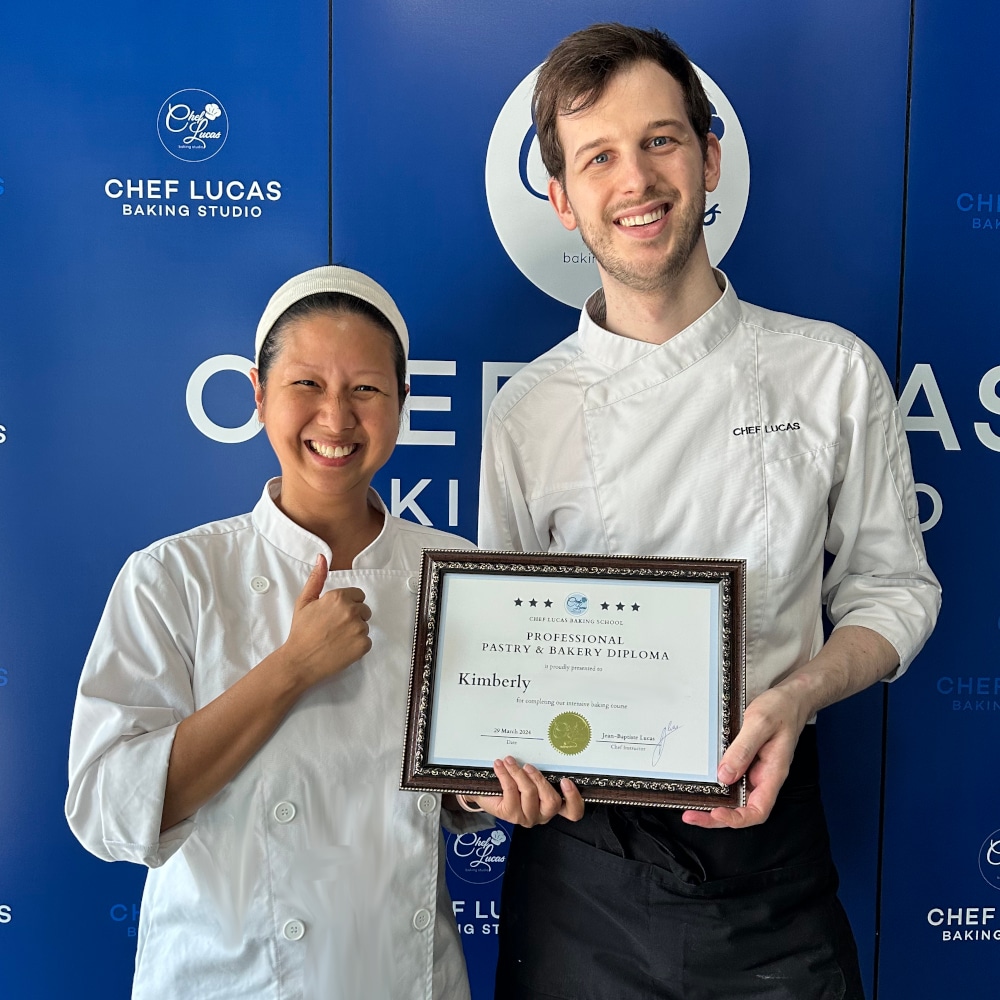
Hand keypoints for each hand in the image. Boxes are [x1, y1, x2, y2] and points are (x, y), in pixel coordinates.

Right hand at [281, 555, 371, 687]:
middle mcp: (351, 611)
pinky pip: (367, 641)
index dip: (348, 604)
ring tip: (337, 638)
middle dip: (353, 617)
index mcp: (339, 597)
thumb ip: (316, 579)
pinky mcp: (363, 645)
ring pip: (365, 625)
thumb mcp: (304, 601)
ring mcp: (359, 628)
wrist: (300, 661)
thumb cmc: (301, 631)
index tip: (336, 614)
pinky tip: (342, 648)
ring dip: (355, 631)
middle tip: (335, 628)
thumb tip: (322, 557)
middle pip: (364, 609)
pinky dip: (357, 645)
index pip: (358, 595)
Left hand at [463, 757, 584, 826]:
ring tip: (509, 762)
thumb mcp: (530, 776)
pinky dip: (504, 775)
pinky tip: (500, 767)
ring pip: (530, 794)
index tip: (566, 781)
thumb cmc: (514, 784)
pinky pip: (510, 792)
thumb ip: (539, 769)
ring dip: (519, 774)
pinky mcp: (510, 815)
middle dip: (539, 779)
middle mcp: (543, 814)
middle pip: (551, 800)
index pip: (572, 811)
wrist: (489, 794)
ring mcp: (527, 817)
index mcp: (552, 805)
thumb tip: (542, 748)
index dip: (573, 798)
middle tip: (528, 766)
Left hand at [681, 684, 809, 829]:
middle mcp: (763, 777)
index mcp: (772, 774)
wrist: (789, 698)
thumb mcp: (759, 723)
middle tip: (690, 815)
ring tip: (690, 806)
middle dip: (716, 817)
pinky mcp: (746, 761)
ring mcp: (754, 771)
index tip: (715, 813)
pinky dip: (716, 786)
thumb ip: (742, 750)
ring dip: (714, 804)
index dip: (736, 818)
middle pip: (742, 809)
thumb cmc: (780, 709)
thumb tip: (724, 777)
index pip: (758, 811)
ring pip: (735, 797)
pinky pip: (731, 779)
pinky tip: (702, 784)